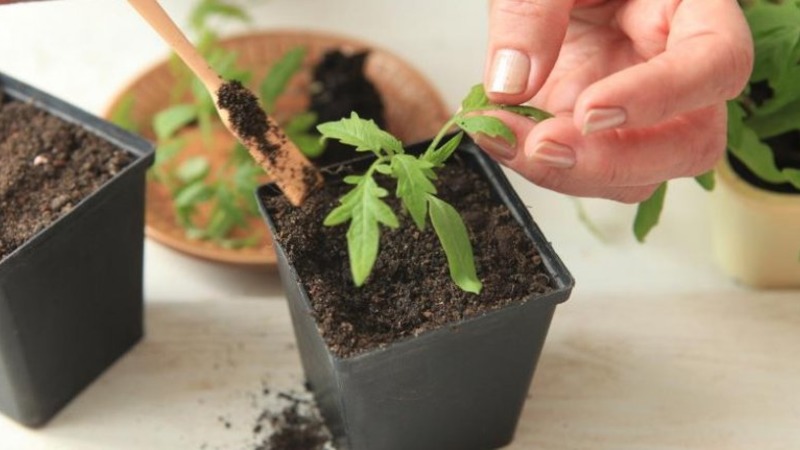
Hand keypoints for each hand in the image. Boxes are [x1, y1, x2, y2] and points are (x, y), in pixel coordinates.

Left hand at [478, 0, 752, 201]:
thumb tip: (510, 86)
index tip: (590, 111)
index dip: (661, 98)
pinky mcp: (597, 133)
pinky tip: (496, 134)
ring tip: (499, 136)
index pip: (716, 64)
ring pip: (636, 175)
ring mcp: (639, 112)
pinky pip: (584, 169)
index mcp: (691, 13)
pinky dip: (538, 165)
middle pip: (689, 144)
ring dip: (568, 173)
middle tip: (540, 147)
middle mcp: (676, 73)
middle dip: (612, 161)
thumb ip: (531, 12)